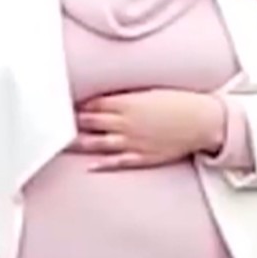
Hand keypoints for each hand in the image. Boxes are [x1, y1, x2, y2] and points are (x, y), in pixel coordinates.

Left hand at [70, 89, 226, 170]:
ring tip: (62, 145)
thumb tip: (107, 99)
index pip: (93, 104)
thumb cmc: (179, 102)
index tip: (64, 106)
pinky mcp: (142, 157)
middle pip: (90, 123)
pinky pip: (117, 162)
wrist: (202, 121)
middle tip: (54, 124)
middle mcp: (126, 123)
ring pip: (98, 143)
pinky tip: (89, 166)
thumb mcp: (151, 92)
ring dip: (79, 143)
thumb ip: (127, 97)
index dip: (77, 105)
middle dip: (72, 123)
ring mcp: (132, 142)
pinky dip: (102, 164)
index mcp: (128, 103)